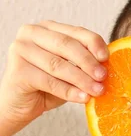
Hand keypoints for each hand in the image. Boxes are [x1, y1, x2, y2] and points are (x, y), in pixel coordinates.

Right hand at [0, 20, 108, 134]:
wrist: (19, 106)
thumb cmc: (46, 87)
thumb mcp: (69, 72)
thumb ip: (83, 64)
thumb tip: (108, 66)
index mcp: (46, 29)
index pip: (75, 31)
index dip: (93, 43)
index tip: (107, 58)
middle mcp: (30, 33)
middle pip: (66, 45)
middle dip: (88, 62)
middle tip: (103, 77)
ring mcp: (21, 50)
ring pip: (58, 65)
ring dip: (81, 79)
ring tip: (98, 91)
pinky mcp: (17, 70)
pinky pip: (49, 82)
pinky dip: (69, 91)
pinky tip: (83, 98)